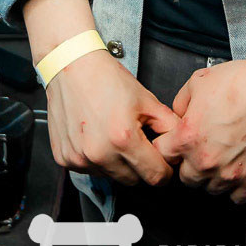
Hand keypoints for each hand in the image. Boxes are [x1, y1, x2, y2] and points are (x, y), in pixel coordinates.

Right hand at [45, 48, 180, 186]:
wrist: (71, 65)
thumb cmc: (106, 77)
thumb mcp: (145, 98)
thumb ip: (168, 125)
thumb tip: (180, 144)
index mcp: (123, 138)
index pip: (154, 176)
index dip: (164, 169)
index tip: (162, 161)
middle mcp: (99, 153)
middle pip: (133, 180)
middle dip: (140, 165)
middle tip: (137, 141)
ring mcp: (79, 158)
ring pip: (111, 176)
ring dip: (117, 163)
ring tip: (114, 134)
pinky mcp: (65, 158)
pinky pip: (90, 170)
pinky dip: (97, 159)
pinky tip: (97, 136)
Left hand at [150, 55, 245, 203]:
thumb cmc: (241, 83)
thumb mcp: (197, 82)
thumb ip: (180, 104)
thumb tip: (179, 115)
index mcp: (187, 138)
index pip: (162, 155)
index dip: (168, 145)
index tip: (175, 143)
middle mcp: (205, 162)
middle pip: (185, 177)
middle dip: (190, 163)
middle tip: (203, 147)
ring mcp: (230, 175)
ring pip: (210, 189)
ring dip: (213, 176)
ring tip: (224, 155)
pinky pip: (237, 198)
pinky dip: (236, 187)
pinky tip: (238, 169)